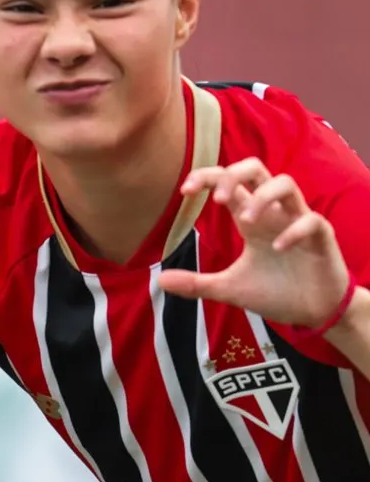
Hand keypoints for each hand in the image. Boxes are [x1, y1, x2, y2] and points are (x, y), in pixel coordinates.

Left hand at [160, 160, 354, 327]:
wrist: (313, 312)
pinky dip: (293, 230)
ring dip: (263, 197)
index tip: (185, 191)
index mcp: (250, 218)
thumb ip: (196, 283)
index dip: (205, 178)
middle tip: (216, 199)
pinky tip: (278, 248)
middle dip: (234, 174)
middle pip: (256, 169)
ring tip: (245, 221)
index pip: (227, 183)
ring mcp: (298, 222)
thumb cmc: (274, 292)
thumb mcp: (229, 288)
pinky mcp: (321, 237)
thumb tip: (159, 280)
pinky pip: (311, 220)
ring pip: (286, 183)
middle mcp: (273, 213)